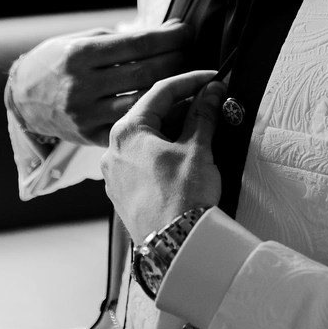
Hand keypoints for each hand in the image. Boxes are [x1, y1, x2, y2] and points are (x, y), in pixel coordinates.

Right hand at [8, 22, 194, 146]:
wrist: (22, 98)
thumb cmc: (56, 62)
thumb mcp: (79, 40)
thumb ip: (119, 39)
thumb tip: (166, 33)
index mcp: (80, 54)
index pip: (138, 44)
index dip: (169, 37)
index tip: (186, 31)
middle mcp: (82, 85)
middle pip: (146, 72)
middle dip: (177, 59)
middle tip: (191, 52)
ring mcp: (85, 114)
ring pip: (142, 102)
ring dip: (173, 89)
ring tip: (189, 77)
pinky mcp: (89, 136)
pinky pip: (131, 127)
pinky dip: (156, 117)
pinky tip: (174, 106)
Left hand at [104, 71, 224, 242]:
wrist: (175, 249)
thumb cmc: (181, 201)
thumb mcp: (197, 149)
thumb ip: (203, 115)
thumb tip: (211, 92)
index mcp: (126, 133)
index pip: (160, 92)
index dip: (190, 81)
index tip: (211, 79)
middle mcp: (113, 151)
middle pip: (152, 116)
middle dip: (185, 108)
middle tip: (213, 104)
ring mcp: (116, 175)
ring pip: (148, 140)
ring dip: (176, 131)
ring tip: (205, 131)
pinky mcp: (124, 193)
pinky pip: (144, 162)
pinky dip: (165, 153)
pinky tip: (187, 157)